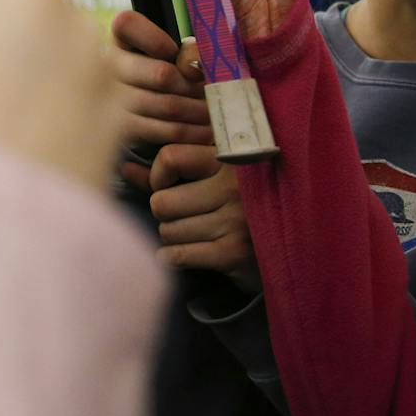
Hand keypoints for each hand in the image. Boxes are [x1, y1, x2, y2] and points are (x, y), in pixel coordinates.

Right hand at [110, 10, 213, 152]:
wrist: (146, 110)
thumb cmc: (168, 73)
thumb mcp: (177, 54)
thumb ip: (190, 51)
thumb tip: (193, 67)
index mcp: (121, 39)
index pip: (127, 24)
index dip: (157, 40)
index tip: (174, 53)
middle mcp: (109, 67)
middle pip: (161, 74)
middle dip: (195, 86)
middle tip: (213, 93)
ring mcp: (111, 99)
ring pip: (168, 106)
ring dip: (200, 111)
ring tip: (216, 113)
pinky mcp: (123, 129)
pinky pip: (166, 130)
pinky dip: (193, 131)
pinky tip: (206, 131)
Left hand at [120, 140, 257, 291]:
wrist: (292, 247)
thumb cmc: (241, 208)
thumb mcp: (213, 180)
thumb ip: (169, 172)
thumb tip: (123, 167)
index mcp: (230, 160)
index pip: (170, 157)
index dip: (157, 176)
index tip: (165, 186)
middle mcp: (234, 188)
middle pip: (162, 201)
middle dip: (164, 214)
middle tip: (181, 218)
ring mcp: (236, 220)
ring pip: (168, 229)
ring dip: (171, 237)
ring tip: (192, 236)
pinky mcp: (235, 252)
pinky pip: (178, 255)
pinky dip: (171, 258)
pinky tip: (181, 256)